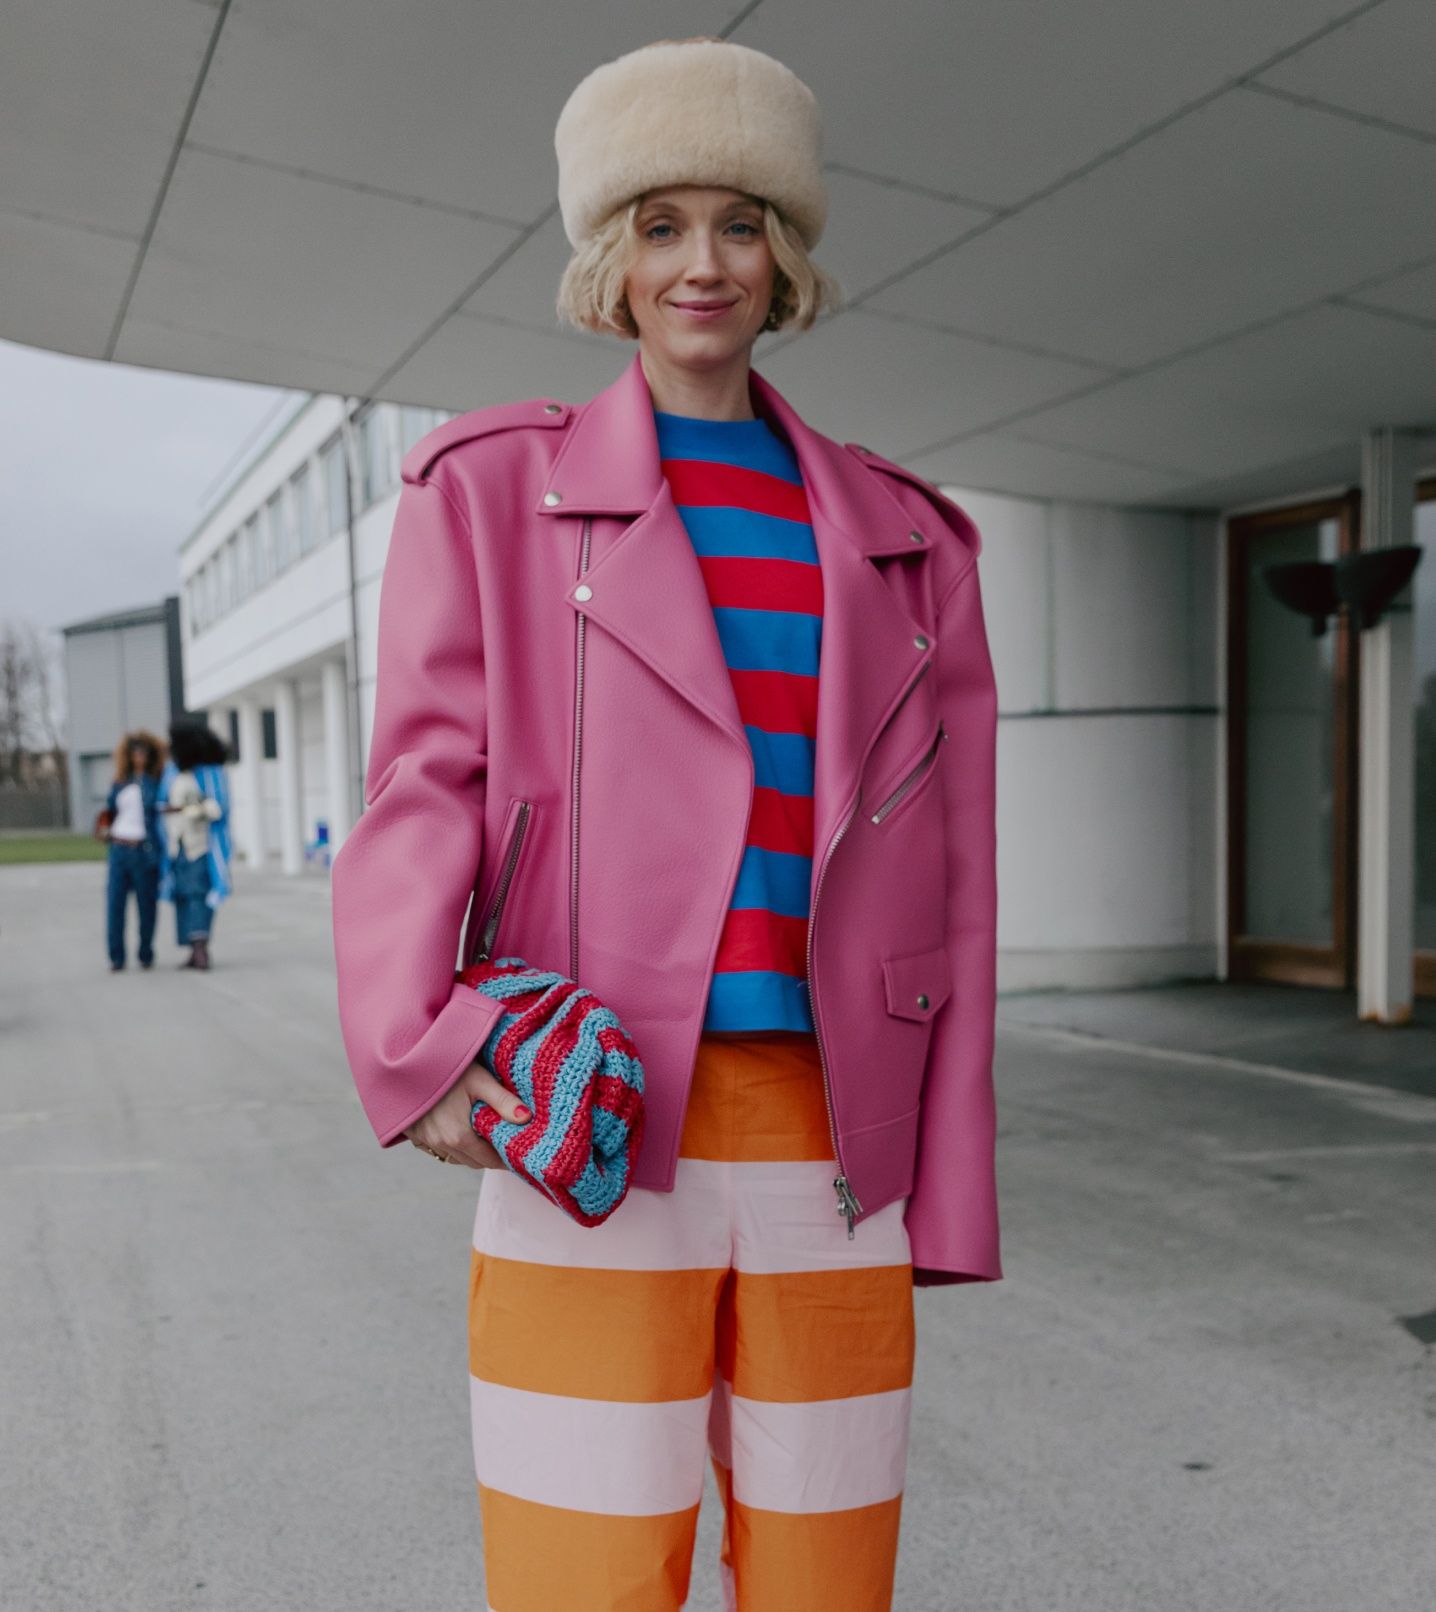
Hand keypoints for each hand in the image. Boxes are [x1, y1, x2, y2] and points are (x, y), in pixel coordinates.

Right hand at [405, 1055, 530, 1168]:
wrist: (406, 1062)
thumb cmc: (446, 1068)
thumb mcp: (479, 1080)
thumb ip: (503, 1101)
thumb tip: (527, 1118)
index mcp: (459, 1136)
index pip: (488, 1161)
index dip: (505, 1159)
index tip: (517, 1154)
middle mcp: (441, 1143)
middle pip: (472, 1162)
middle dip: (489, 1157)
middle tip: (505, 1144)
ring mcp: (425, 1140)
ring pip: (455, 1157)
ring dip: (470, 1153)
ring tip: (485, 1137)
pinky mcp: (415, 1134)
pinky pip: (439, 1149)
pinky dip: (452, 1146)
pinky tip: (461, 1130)